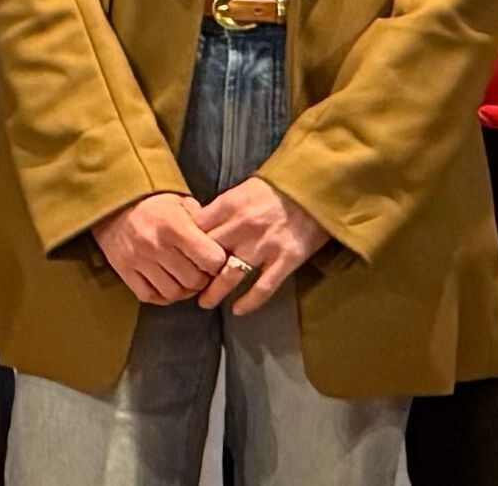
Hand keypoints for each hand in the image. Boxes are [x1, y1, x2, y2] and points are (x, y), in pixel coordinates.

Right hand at [92, 192, 228, 306]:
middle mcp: (156, 245)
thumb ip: (204, 223)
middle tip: (202, 272)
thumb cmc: (154, 203)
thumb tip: (223, 244)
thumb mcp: (183, 203)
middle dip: (203, 279)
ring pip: (174, 293)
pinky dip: (163, 296)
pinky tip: (168, 285)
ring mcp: (138, 260)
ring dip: (185, 290)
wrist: (113, 202)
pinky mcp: (124, 270)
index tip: (216, 260)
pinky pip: (150, 296)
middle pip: (194, 280)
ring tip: (186, 280)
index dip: (219, 263)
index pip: (211, 260)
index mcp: (175, 226)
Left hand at [192, 179, 338, 313]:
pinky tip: (238, 310)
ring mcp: (265, 244)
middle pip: (208, 255)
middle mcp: (243, 226)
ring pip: (230, 275)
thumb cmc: (278, 188)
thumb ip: (221, 209)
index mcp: (230, 205)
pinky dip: (249, 302)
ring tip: (205, 303)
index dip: (183, 246)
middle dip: (194, 272)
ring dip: (214, 293)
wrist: (318, 187)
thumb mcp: (243, 189)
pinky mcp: (287, 259)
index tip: (179, 258)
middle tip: (186, 285)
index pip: (195, 230)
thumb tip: (196, 228)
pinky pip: (263, 287)